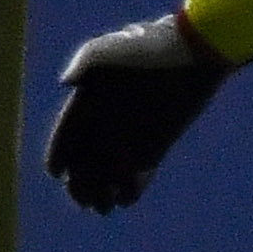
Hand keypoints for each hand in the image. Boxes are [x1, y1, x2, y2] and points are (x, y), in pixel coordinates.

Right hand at [44, 16, 226, 212]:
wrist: (196, 52)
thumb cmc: (154, 44)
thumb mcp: (116, 45)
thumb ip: (88, 59)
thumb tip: (65, 82)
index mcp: (91, 97)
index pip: (68, 132)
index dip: (59, 152)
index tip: (56, 172)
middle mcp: (109, 118)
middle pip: (85, 158)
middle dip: (80, 182)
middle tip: (81, 198)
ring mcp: (133, 132)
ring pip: (111, 169)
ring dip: (104, 191)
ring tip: (103, 207)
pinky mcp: (158, 141)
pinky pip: (141, 170)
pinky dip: (133, 187)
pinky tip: (127, 200)